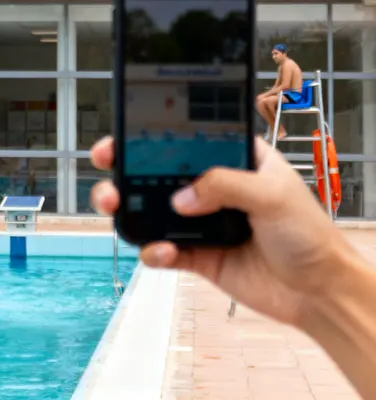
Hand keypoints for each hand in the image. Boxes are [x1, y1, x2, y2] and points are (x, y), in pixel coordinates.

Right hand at [89, 135, 349, 328]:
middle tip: (107, 164)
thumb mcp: (273, 194)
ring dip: (127, 207)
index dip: (152, 132)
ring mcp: (199, 220)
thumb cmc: (311, 235)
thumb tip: (181, 195)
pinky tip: (163, 250)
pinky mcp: (195, 254)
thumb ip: (224, 185)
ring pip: (149, 209)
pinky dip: (152, 250)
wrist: (319, 293)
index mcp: (232, 159)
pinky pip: (160, 249)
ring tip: (116, 207)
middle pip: (155, 170)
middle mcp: (211, 186)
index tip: (125, 133)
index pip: (185, 137)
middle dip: (124, 167)